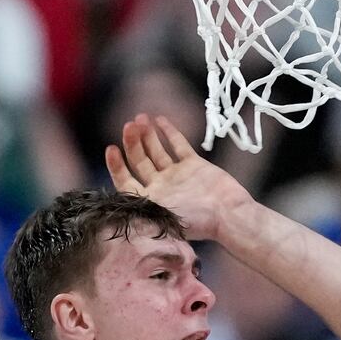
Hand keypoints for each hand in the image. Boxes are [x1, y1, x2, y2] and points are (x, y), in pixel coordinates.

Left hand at [106, 115, 253, 241]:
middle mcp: (161, 187)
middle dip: (133, 143)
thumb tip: (113, 209)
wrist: (229, 215)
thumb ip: (139, 209)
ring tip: (140, 118)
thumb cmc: (197, 221)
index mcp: (150, 201)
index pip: (126, 181)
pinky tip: (159, 120)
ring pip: (157, 151)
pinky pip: (178, 146)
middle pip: (140, 161)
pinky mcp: (195, 166)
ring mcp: (177, 175)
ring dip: (147, 135)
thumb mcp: (161, 218)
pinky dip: (169, 132)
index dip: (116, 165)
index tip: (111, 148)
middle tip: (129, 125)